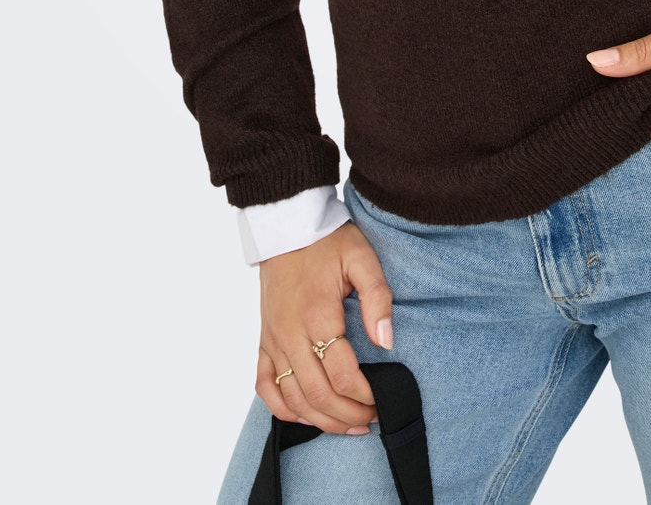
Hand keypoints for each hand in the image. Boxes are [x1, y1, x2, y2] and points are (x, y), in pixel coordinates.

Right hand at [256, 220, 392, 434]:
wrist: (287, 226)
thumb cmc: (327, 241)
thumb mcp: (362, 257)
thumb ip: (378, 298)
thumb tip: (387, 341)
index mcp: (317, 315)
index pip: (341, 374)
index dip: (363, 395)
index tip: (380, 399)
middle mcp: (291, 333)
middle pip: (317, 394)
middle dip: (346, 415)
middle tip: (369, 419)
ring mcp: (273, 339)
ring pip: (292, 397)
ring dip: (320, 419)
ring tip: (346, 425)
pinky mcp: (263, 340)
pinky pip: (264, 386)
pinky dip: (283, 408)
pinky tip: (305, 414)